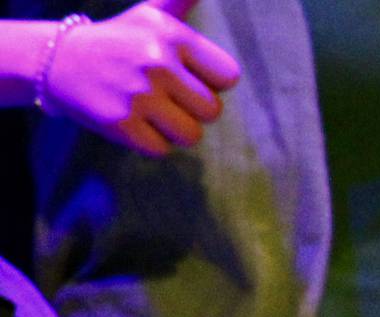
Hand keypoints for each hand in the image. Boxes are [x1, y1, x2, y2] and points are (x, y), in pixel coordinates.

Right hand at [44, 1, 239, 156]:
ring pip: (191, 135)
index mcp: (172, 34)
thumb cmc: (121, 41)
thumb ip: (181, 0)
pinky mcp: (123, 123)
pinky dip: (149, 140)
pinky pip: (162, 149)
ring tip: (147, 106)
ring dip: (173, 128)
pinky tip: (130, 117)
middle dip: (192, 108)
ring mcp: (139, 94)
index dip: (209, 81)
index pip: (228, 76)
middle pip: (213, 111)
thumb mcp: (152, 15)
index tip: (184, 74)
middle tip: (162, 93)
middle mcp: (157, 61)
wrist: (62, 60)